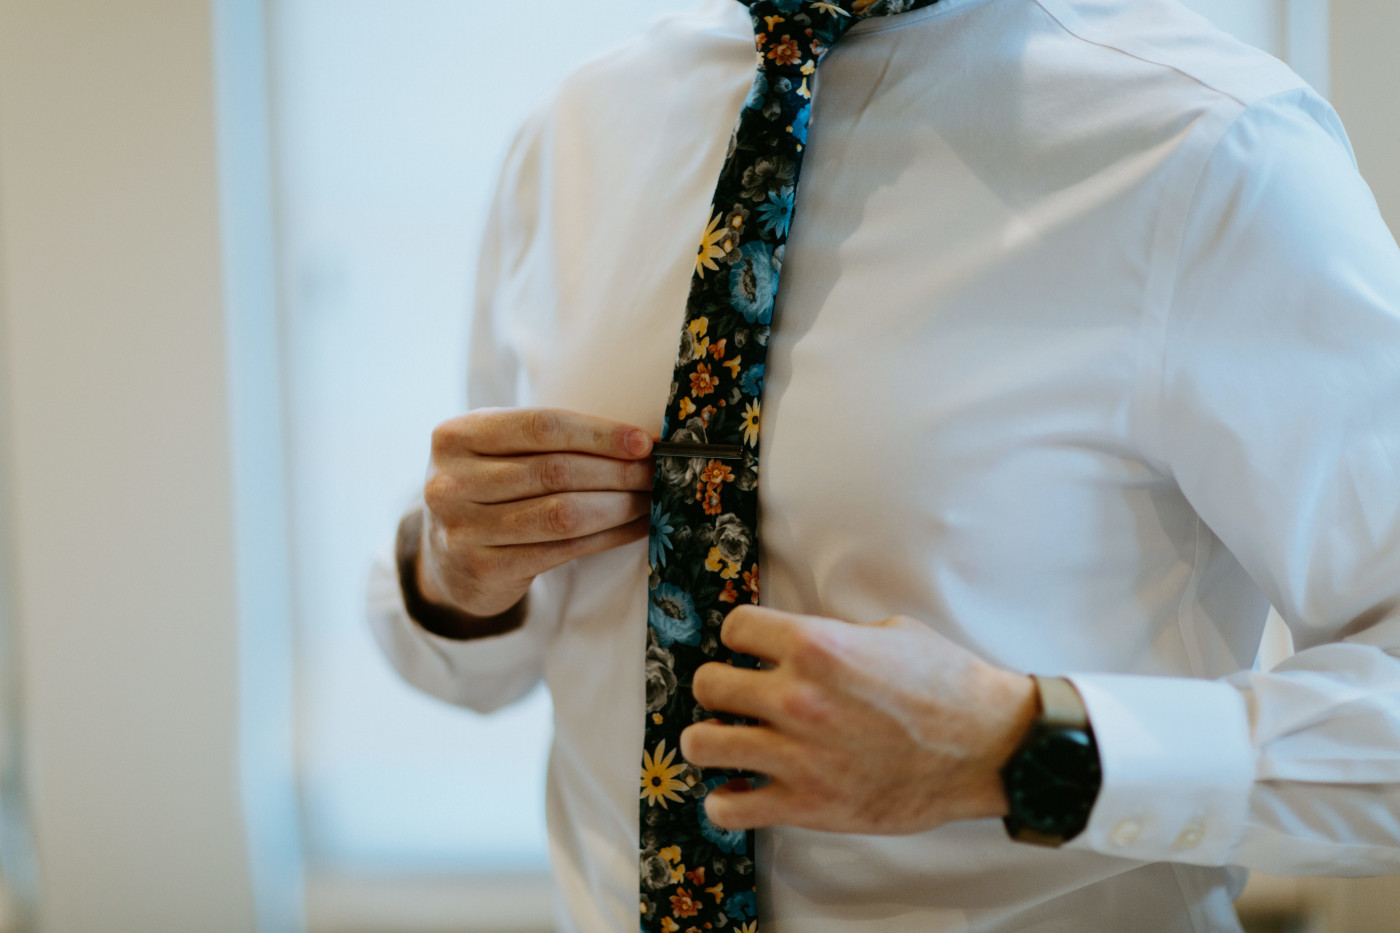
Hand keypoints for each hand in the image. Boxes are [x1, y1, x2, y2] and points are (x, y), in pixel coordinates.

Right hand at [417, 407, 653, 621]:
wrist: (446, 558)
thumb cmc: (488, 490)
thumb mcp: (496, 451)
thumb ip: (547, 440)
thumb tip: (636, 441)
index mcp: (455, 435)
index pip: (541, 425)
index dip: (598, 434)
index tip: (643, 442)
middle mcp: (451, 482)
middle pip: (555, 471)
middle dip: (617, 471)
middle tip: (656, 472)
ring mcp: (463, 529)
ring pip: (563, 513)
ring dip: (619, 506)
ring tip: (650, 499)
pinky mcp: (484, 568)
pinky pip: (563, 549)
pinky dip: (607, 537)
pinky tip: (634, 528)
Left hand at [679, 606, 1036, 834]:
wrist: (989, 747)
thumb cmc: (948, 687)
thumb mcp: (889, 633)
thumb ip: (835, 636)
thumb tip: (803, 641)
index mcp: (816, 646)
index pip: (734, 628)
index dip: (742, 638)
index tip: (751, 650)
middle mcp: (796, 697)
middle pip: (707, 684)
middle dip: (719, 688)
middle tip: (738, 697)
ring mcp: (797, 754)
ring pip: (701, 744)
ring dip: (709, 740)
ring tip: (728, 741)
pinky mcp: (806, 804)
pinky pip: (728, 808)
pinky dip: (725, 801)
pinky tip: (741, 789)